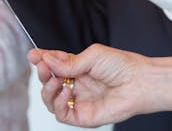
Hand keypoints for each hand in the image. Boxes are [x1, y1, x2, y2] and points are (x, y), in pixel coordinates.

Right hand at [28, 44, 149, 126]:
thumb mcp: (92, 56)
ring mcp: (79, 100)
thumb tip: (47, 60)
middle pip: (50, 82)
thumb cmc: (122, 66)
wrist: (138, 82)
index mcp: (79, 68)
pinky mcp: (83, 116)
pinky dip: (58, 104)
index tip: (33, 55)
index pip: (55, 65)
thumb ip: (69, 62)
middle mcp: (77, 84)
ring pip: (51, 100)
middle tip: (42, 67)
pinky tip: (65, 93)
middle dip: (43, 74)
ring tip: (55, 81)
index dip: (43, 60)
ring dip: (48, 90)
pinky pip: (62, 114)